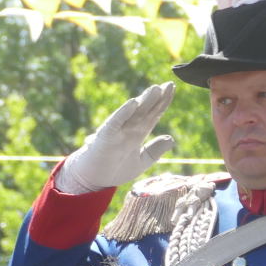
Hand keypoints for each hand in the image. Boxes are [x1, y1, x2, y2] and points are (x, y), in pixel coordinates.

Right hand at [55, 83, 175, 195]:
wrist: (93, 180)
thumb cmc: (115, 170)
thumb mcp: (141, 162)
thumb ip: (155, 151)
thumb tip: (171, 139)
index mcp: (138, 133)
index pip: (153, 114)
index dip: (163, 102)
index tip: (172, 88)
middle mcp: (129, 129)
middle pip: (145, 110)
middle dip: (157, 98)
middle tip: (169, 84)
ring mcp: (117, 131)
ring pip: (133, 113)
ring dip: (144, 101)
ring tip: (156, 89)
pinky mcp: (105, 136)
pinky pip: (115, 122)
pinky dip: (124, 113)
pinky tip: (133, 103)